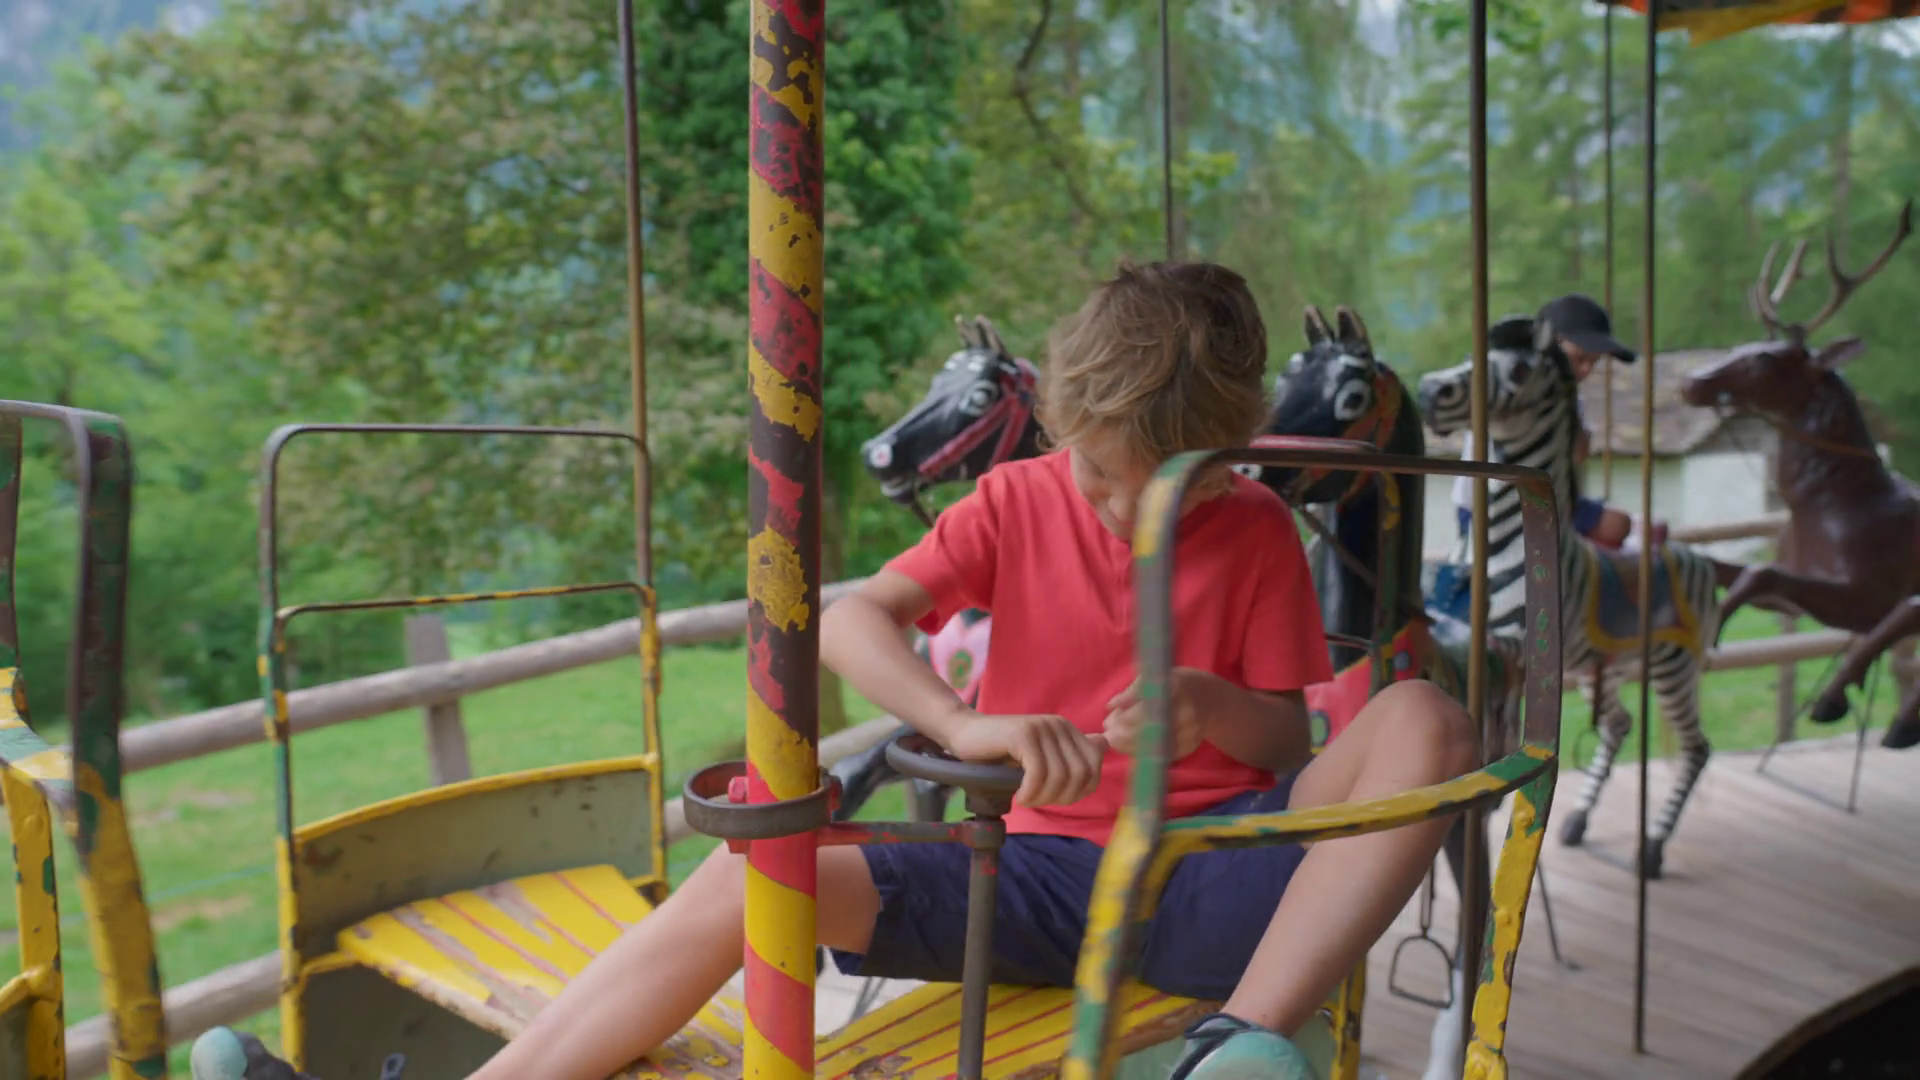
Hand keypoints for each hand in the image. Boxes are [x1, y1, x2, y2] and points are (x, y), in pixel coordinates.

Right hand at [947, 712, 1107, 805]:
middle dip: (1061, 797)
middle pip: (1081, 774)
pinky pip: (1039, 773)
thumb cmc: (1001, 752)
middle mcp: (1059, 725)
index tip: (1056, 798)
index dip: (1080, 791)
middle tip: (1038, 801)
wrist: (964, 734)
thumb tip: (1104, 745)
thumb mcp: (1041, 755)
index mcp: (1068, 730)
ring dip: (1043, 797)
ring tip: (1026, 799)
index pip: (1094, 767)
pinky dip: (1030, 792)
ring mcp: (1042, 727)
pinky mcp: (1023, 734)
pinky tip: (1019, 796)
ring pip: (1060, 776)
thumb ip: (1071, 753)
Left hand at [1102, 669, 1206, 759]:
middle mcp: (1187, 710)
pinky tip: (1128, 748)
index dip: (1126, 712)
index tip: (1110, 714)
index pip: (1148, 703)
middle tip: (1108, 732)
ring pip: (1155, 743)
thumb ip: (1134, 690)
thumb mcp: (1158, 678)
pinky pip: (1163, 754)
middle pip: (1151, 726)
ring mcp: (1192, 730)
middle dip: (1124, 731)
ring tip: (1114, 741)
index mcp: (1178, 686)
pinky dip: (1143, 753)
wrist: (1208, 699)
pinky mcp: (1191, 745)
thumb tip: (1111, 706)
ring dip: (1130, 744)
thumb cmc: (1174, 685)